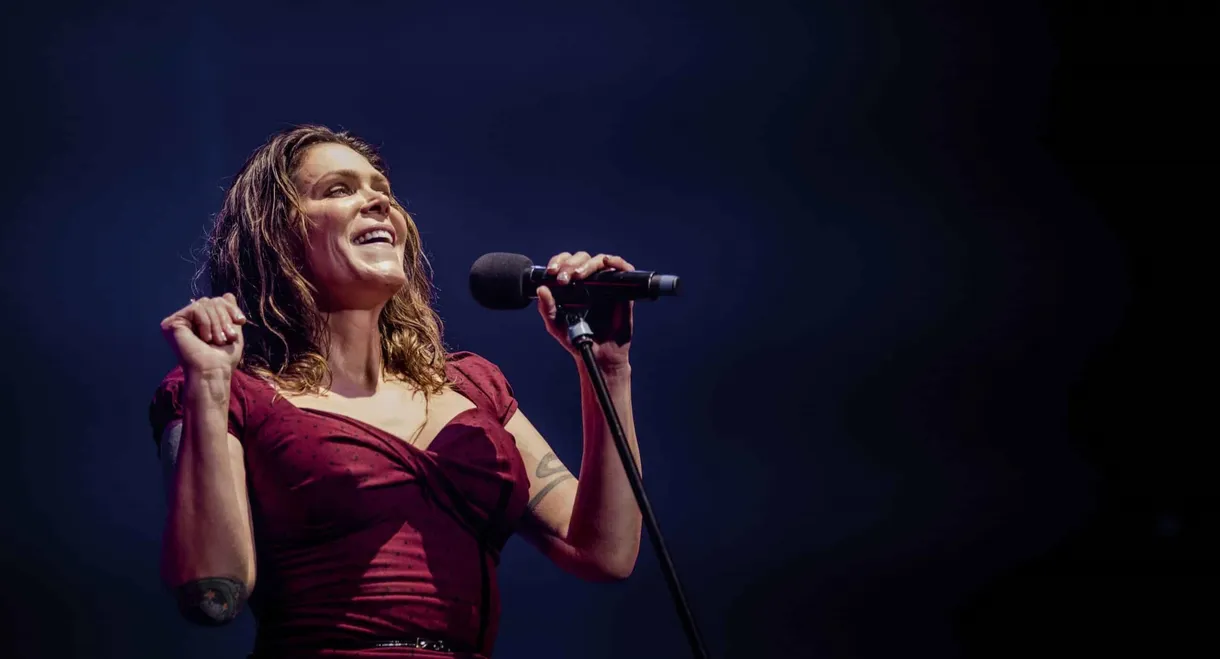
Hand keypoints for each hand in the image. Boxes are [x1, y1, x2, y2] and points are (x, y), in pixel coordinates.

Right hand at [160, 293, 246, 374]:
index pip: (217, 301)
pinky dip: (206, 322)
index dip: (231, 309)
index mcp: (200, 321)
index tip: (241, 321)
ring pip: (204, 303)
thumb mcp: (231, 331)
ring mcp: (178, 321)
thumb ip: (229, 313)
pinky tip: (205, 338)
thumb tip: (228, 294)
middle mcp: (187, 320)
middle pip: (211, 300)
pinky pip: (196, 308)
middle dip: (224, 317)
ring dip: (217, 322)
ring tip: (217, 340)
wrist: (213, 372)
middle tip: (227, 337)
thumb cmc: (223, 358)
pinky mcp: (171, 323)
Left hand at [536, 252, 633, 368]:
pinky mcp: (622, 292)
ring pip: (600, 261)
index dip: (559, 261)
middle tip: (564, 278)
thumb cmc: (576, 338)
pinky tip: (606, 262)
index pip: (566, 263)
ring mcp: (606, 285)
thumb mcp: (555, 324)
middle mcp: (589, 281)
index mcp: (573, 285)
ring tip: (579, 274)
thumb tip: (541, 289)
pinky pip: (624, 270)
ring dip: (588, 263)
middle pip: (582, 258)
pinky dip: (616, 262)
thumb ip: (546, 308)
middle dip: (571, 264)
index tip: (552, 272)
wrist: (596, 356)